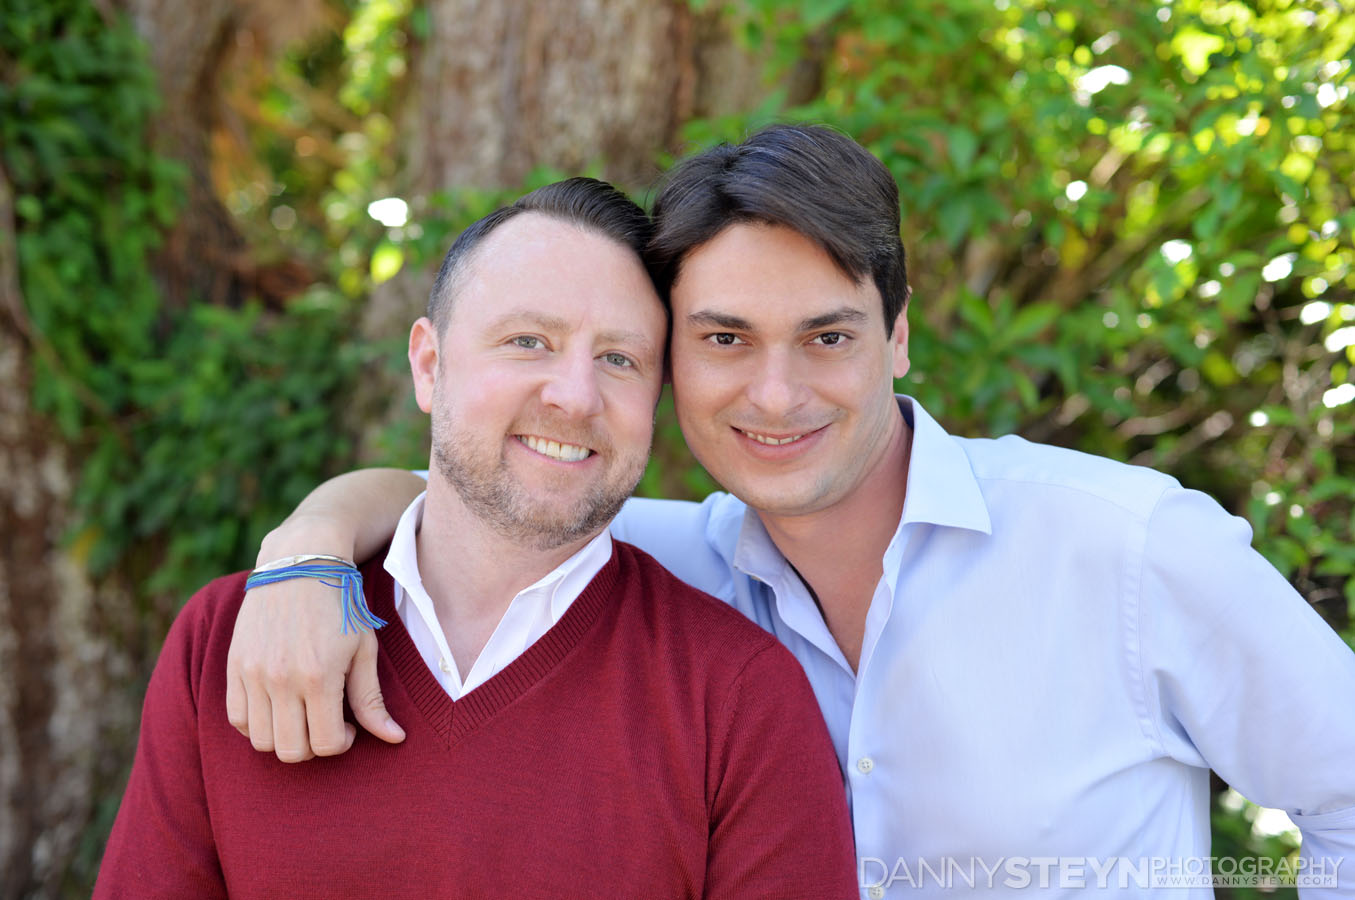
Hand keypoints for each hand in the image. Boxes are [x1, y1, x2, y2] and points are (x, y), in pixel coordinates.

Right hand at [225, 577, 404, 761]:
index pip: (324, 745)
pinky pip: (236, 718)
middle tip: (326, 722)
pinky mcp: (234, 664)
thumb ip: (372, 699)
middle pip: (290, 750)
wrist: (300, 562)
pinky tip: (278, 705)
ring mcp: (253, 673)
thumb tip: (395, 738)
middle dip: (313, 746)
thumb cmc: (341, 605)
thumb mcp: (364, 649)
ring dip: (284, 738)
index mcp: (319, 676)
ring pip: (260, 740)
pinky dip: (257, 723)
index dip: (340, 743)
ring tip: (302, 714)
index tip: (347, 725)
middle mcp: (281, 679)